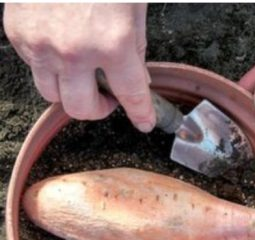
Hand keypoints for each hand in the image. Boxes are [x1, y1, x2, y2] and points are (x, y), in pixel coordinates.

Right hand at [3, 4, 154, 131]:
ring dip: (69, 90)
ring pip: (51, 93)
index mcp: (113, 44)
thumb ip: (135, 47)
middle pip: (79, 109)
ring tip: (83, 75)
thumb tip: (136, 76)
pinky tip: (61, 46)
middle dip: (97, 109)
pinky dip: (48, 64)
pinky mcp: (17, 33)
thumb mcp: (133, 7)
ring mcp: (41, 44)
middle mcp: (75, 51)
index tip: (144, 122)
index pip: (131, 95)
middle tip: (108, 98)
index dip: (141, 114)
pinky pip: (33, 66)